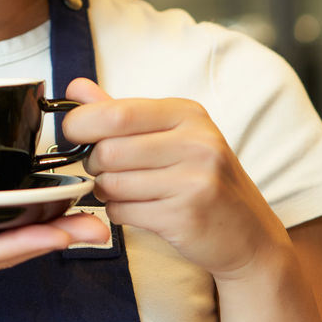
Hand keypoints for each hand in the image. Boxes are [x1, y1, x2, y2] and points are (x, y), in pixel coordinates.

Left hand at [62, 77, 292, 280]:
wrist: (248, 234)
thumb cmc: (200, 178)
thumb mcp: (168, 134)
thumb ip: (119, 111)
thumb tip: (74, 87)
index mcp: (187, 114)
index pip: (118, 112)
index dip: (82, 123)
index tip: (72, 133)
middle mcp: (196, 143)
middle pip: (109, 150)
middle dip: (93, 163)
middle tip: (103, 169)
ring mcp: (194, 181)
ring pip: (112, 183)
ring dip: (104, 190)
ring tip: (122, 189)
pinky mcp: (185, 216)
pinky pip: (122, 211)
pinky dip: (117, 211)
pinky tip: (137, 208)